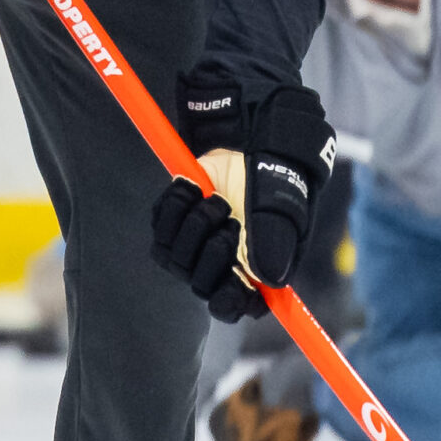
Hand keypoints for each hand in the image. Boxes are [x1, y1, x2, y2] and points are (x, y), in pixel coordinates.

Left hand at [149, 67, 336, 321]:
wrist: (247, 135)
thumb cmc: (273, 171)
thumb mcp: (279, 204)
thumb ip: (273, 240)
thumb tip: (266, 279)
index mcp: (256, 268)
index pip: (236, 306)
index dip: (230, 300)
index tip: (233, 284)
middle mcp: (224, 262)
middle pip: (202, 285)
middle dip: (213, 252)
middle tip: (230, 221)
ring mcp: (196, 243)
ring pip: (176, 260)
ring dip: (194, 225)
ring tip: (214, 198)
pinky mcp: (174, 221)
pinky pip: (160, 231)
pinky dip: (175, 206)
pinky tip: (192, 187)